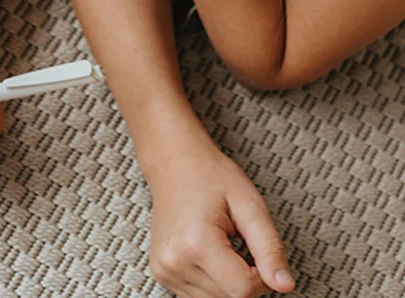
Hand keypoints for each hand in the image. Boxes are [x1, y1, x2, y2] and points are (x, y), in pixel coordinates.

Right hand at [147, 138, 294, 297]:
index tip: (254, 247)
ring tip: (221, 244)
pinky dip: (214, 281)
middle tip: (238, 242)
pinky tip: (208, 253)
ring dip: (229, 281)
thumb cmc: (211, 176)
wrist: (173, 162)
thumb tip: (285, 285)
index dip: (262, 274)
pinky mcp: (161, 272)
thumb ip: (269, 248)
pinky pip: (200, 296)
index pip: (244, 290)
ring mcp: (164, 269)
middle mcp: (173, 260)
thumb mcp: (249, 204)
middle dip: (245, 278)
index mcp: (195, 242)